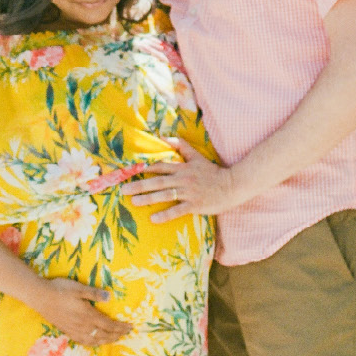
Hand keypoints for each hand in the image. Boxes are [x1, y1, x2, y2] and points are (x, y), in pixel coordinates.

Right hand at [26, 278, 131, 345]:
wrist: (39, 297)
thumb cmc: (59, 289)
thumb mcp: (78, 288)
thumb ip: (94, 293)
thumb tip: (110, 297)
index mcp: (88, 315)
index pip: (109, 325)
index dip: (121, 327)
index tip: (130, 326)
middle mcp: (83, 326)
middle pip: (104, 334)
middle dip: (117, 335)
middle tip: (126, 333)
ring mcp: (74, 330)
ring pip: (95, 340)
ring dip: (107, 341)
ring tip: (114, 339)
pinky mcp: (67, 331)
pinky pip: (83, 341)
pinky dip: (93, 343)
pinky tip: (95, 341)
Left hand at [119, 137, 242, 222]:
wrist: (233, 185)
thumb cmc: (213, 172)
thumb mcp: (197, 156)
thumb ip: (182, 146)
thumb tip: (163, 137)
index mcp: (182, 168)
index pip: (159, 166)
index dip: (143, 168)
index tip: (129, 171)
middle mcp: (183, 179)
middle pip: (157, 182)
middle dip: (139, 185)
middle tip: (123, 189)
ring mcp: (189, 193)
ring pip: (164, 195)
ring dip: (147, 198)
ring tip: (133, 202)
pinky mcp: (195, 205)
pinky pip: (177, 210)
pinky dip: (165, 215)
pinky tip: (153, 219)